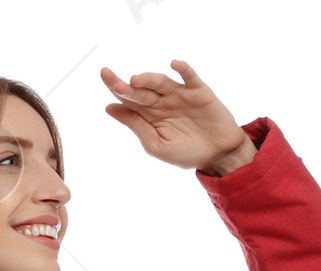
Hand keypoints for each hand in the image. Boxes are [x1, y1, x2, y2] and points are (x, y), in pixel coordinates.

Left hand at [99, 60, 255, 174]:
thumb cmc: (185, 153)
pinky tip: (174, 64)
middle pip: (141, 90)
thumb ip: (135, 124)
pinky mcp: (198, 91)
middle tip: (116, 84)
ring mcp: (179, 95)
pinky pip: (189, 77)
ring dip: (149, 79)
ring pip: (161, 83)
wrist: (216, 155)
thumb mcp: (155, 144)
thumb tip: (109, 107)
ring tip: (136, 80)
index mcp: (148, 115)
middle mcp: (161, 101)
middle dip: (127, 86)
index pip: (128, 99)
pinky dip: (183, 69)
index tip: (104, 74)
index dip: (116, 87)